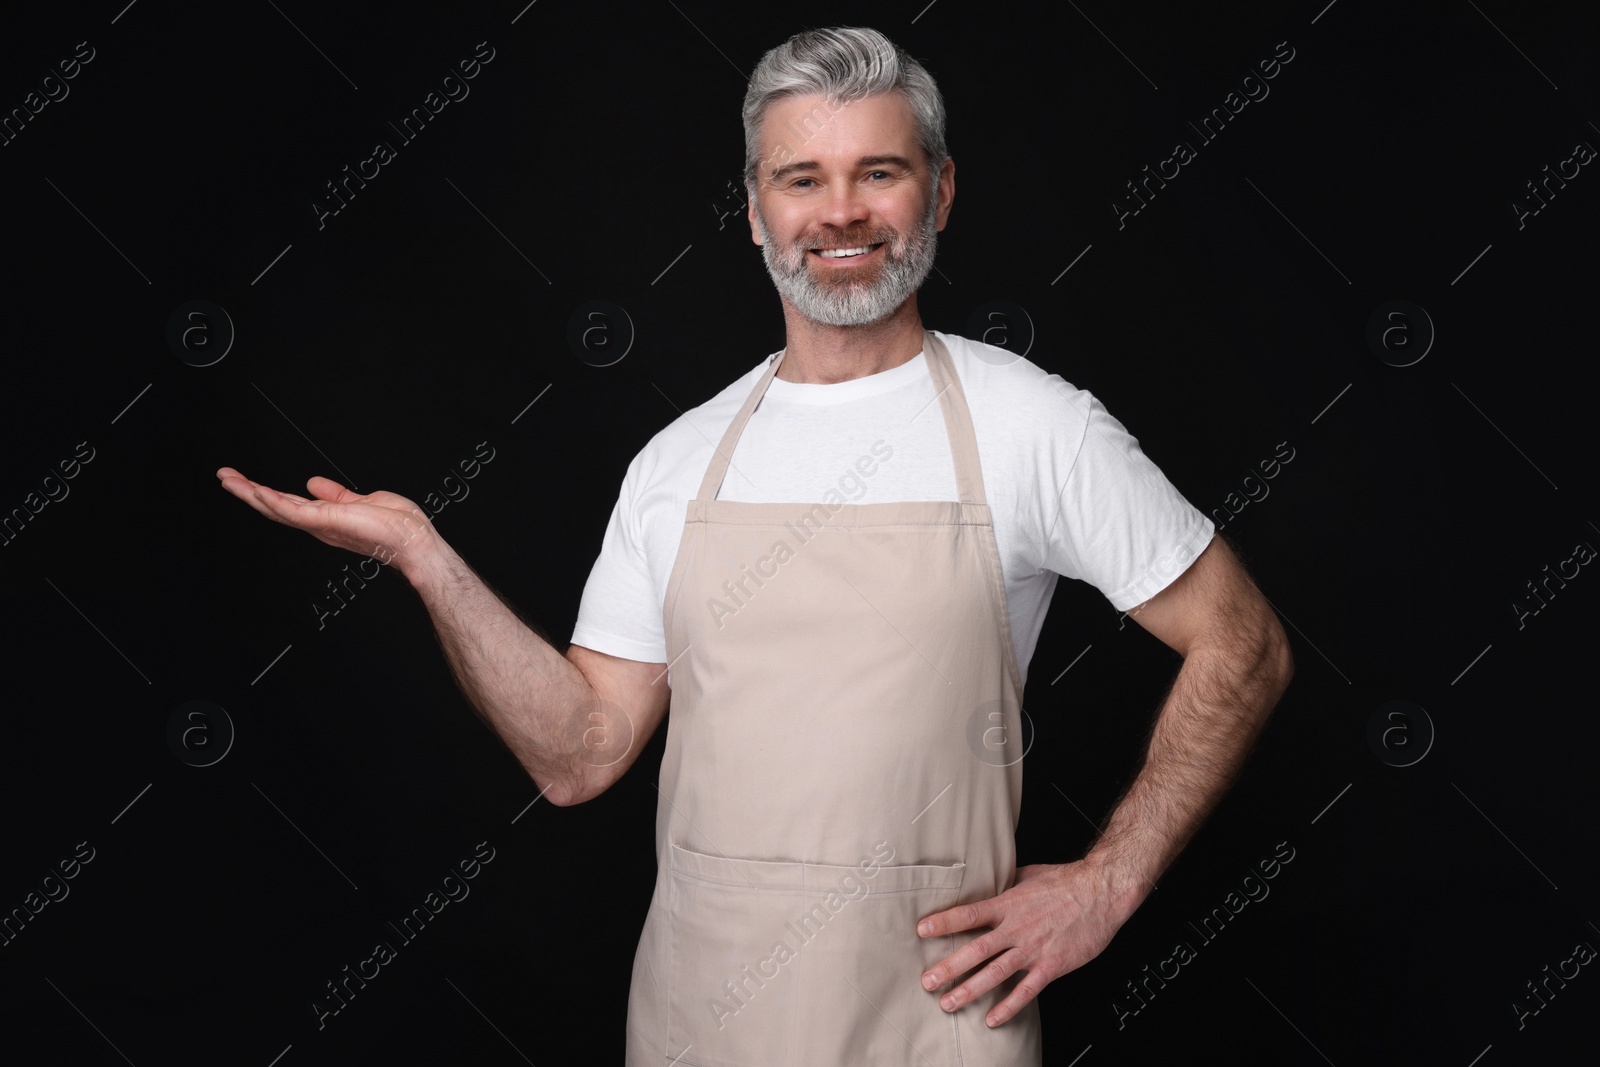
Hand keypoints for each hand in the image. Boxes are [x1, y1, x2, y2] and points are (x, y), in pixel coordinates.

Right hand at [216, 467, 436, 575]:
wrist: (415, 541)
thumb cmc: (398, 526)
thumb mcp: (362, 501)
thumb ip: (336, 494)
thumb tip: (313, 482)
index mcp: (324, 518)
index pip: (287, 504)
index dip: (263, 493)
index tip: (243, 479)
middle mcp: (318, 525)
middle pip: (275, 508)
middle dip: (247, 492)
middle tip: (224, 476)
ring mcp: (321, 525)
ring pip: (278, 509)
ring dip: (251, 494)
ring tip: (228, 480)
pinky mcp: (328, 522)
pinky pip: (295, 511)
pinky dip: (274, 501)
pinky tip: (257, 491)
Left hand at [915, 860, 1131, 1026]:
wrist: (1102, 892)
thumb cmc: (1067, 880)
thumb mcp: (1029, 874)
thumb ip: (1005, 883)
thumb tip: (988, 881)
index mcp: (1008, 904)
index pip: (968, 914)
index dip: (943, 922)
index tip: (921, 931)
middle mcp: (1016, 928)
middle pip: (975, 950)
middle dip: (948, 967)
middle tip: (927, 981)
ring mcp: (1033, 949)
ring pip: (995, 974)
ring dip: (970, 990)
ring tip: (948, 1003)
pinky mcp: (1051, 965)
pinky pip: (1026, 991)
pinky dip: (1008, 1007)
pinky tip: (992, 1019)